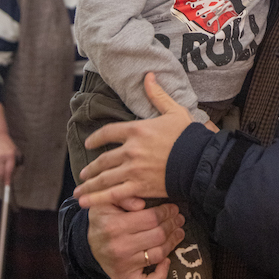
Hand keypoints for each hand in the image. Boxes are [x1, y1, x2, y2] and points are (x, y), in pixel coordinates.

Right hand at [0, 132, 19, 184]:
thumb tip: (14, 175)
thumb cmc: (8, 146)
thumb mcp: (16, 152)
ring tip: (1, 169)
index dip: (8, 179)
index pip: (9, 171)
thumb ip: (17, 163)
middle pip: (0, 174)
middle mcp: (1, 158)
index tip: (7, 185)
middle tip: (4, 182)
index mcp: (10, 156)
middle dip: (2, 180)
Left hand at [74, 73, 193, 206]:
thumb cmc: (188, 135)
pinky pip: (113, 194)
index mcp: (137, 129)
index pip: (108, 132)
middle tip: (83, 174)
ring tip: (80, 192)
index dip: (96, 138)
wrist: (199, 160)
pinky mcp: (139, 187)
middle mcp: (131, 149)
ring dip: (90, 185)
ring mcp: (133, 169)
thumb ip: (157, 95)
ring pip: (105, 178)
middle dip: (91, 168)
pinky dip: (98, 199)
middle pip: (103, 159)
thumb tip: (148, 75)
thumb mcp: (174, 110)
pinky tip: (86, 203)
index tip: (89, 143)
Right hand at [87, 195, 185, 278]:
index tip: (173, 208)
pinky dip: (160, 275)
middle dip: (172, 225)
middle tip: (179, 218)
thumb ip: (124, 197)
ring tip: (179, 232)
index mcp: (115, 225)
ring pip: (158, 255)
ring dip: (172, 243)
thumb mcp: (107, 201)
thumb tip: (141, 203)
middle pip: (158, 235)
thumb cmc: (102, 219)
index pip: (151, 218)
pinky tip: (167, 261)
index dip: (166, 212)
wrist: (86, 244)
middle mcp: (119, 247)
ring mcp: (123, 265)